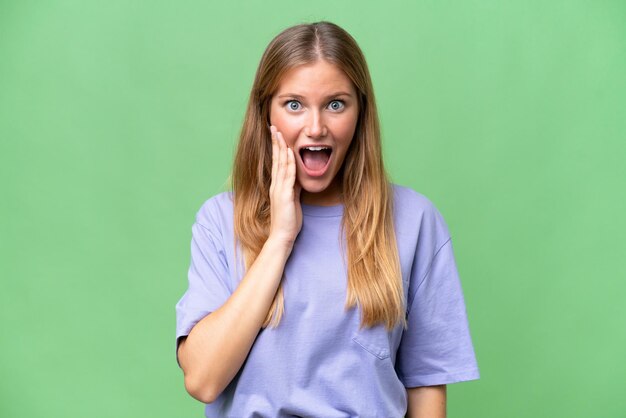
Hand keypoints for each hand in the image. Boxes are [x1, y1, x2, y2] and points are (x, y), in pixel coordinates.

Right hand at [268, 126, 302, 246]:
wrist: (282, 236)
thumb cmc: (288, 221)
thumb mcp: (293, 200)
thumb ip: (294, 188)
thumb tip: (298, 178)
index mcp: (277, 186)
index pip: (277, 162)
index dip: (276, 148)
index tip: (276, 135)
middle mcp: (276, 185)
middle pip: (276, 159)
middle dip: (275, 142)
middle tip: (273, 127)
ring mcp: (279, 189)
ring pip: (280, 164)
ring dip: (280, 148)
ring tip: (279, 134)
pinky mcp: (284, 195)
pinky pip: (288, 176)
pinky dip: (289, 163)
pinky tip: (290, 152)